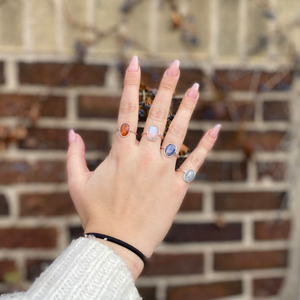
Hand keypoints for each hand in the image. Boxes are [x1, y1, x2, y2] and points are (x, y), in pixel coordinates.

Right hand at [66, 56, 219, 279]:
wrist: (117, 245)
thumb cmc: (95, 213)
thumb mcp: (77, 183)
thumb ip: (73, 156)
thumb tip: (71, 133)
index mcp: (120, 153)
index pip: (125, 109)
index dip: (130, 83)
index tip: (134, 62)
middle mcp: (144, 156)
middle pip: (156, 114)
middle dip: (165, 86)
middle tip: (175, 65)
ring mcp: (163, 171)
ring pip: (178, 132)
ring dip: (187, 108)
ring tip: (197, 87)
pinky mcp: (177, 188)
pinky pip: (195, 163)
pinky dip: (206, 146)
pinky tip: (216, 128)